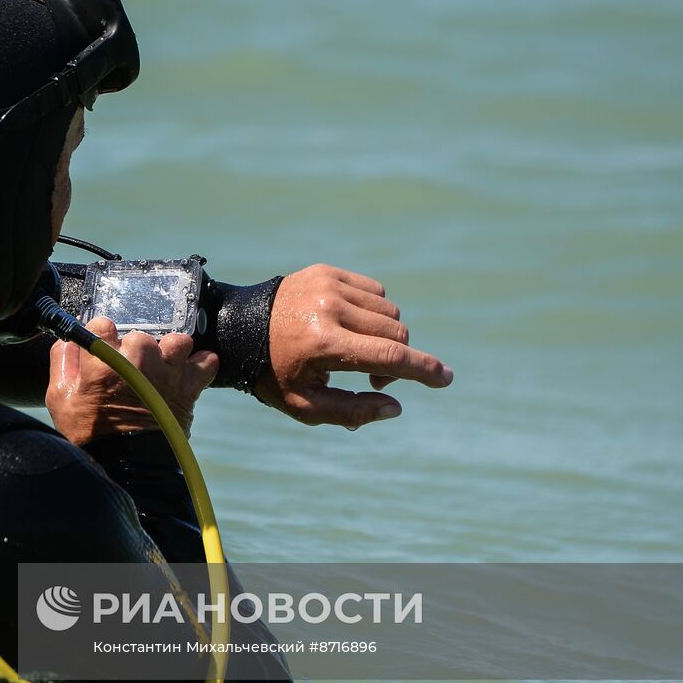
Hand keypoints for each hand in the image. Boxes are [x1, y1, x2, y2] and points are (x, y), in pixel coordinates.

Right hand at [46, 317, 218, 445]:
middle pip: (138, 335)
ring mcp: (167, 372)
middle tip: (129, 373)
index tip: (103, 350)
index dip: (101, 337)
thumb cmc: (91, 436)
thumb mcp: (60, 400)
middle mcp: (138, 361)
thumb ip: (62, 361)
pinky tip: (185, 374)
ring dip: (169, 352)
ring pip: (176, 341)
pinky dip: (200, 365)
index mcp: (104, 362)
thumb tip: (71, 341)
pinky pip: (207, 361)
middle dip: (133, 351)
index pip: (102, 324)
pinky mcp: (189, 387)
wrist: (126, 468)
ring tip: (160, 369)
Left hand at [256, 264, 452, 428]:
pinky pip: (374, 291)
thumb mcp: (304, 406)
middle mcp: (329, 309)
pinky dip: (372, 311)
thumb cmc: (271, 373)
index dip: (424, 370)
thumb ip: (352, 411)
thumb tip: (395, 406)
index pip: (390, 357)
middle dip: (395, 359)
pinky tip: (348, 325)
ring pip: (388, 312)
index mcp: (323, 345)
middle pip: (395, 334)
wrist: (237, 329)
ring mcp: (328, 285)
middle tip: (370, 376)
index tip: (446, 378)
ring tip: (355, 350)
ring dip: (383, 335)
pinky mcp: (327, 271)